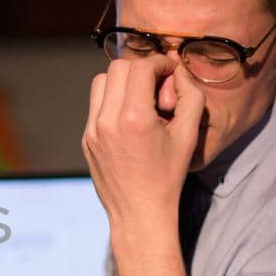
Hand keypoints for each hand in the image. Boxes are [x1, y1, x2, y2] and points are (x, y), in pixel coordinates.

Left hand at [82, 55, 205, 233]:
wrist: (139, 213)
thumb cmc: (168, 176)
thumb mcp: (189, 135)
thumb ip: (190, 97)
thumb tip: (179, 72)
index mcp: (133, 118)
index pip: (139, 67)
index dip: (159, 63)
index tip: (169, 72)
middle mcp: (107, 121)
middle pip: (117, 68)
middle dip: (140, 69)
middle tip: (156, 85)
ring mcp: (91, 130)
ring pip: (100, 82)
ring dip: (122, 82)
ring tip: (141, 98)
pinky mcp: (86, 139)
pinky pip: (96, 105)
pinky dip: (112, 101)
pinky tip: (129, 117)